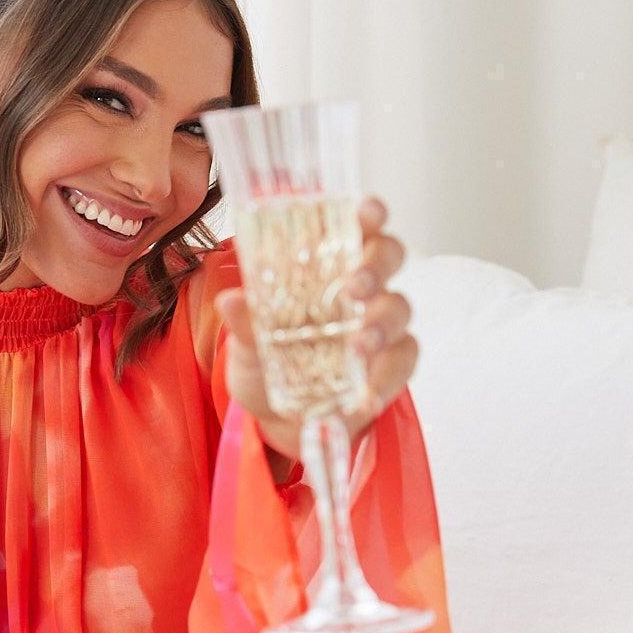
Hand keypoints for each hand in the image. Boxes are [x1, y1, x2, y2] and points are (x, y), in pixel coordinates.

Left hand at [218, 195, 418, 462]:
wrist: (279, 419)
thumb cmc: (269, 364)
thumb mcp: (249, 346)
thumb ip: (246, 324)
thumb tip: (230, 301)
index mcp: (331, 266)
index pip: (358, 227)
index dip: (369, 214)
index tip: (366, 212)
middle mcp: (363, 289)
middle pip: (389, 257)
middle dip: (376, 265)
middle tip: (353, 287)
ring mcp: (382, 326)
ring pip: (399, 308)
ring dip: (381, 325)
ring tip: (358, 347)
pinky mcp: (391, 366)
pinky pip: (402, 363)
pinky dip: (384, 380)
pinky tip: (364, 397)